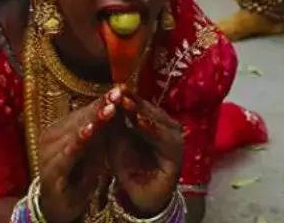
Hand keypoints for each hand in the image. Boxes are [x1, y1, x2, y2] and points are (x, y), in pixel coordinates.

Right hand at [36, 86, 122, 222]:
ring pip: (74, 131)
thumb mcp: (93, 152)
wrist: (60, 208)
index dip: (102, 101)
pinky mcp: (50, 169)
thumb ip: (102, 133)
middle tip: (118, 92)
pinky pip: (67, 153)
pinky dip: (79, 141)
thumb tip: (118, 107)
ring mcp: (47, 153)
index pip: (84, 112)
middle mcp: (50, 136)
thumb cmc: (78, 177)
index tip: (121, 88)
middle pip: (79, 118)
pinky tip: (90, 131)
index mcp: (60, 130)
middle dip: (101, 106)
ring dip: (93, 119)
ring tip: (109, 108)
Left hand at [108, 96, 183, 216]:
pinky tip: (140, 122)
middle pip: (149, 109)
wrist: (140, 196)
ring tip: (126, 103)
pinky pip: (164, 139)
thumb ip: (115, 122)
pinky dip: (152, 129)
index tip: (112, 86)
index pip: (138, 104)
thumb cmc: (128, 166)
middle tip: (118, 90)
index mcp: (152, 121)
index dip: (126, 96)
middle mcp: (166, 127)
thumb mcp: (116, 141)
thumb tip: (107, 96)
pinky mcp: (176, 154)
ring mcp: (173, 139)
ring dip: (141, 111)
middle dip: (133, 100)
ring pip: (157, 120)